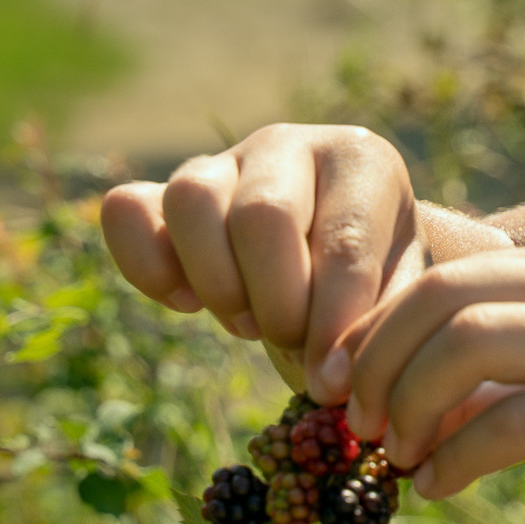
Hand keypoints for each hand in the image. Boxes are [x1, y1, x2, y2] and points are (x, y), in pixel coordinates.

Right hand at [98, 124, 506, 401]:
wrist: (339, 260)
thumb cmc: (376, 280)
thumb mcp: (397, 296)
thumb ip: (374, 331)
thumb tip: (327, 379)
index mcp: (362, 160)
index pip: (344, 239)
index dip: (334, 321)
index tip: (331, 379)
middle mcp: (290, 144)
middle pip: (263, 216)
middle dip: (277, 302)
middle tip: (290, 340)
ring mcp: (222, 160)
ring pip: (192, 200)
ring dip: (217, 283)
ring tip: (248, 322)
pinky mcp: (164, 190)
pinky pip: (127, 209)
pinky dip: (144, 265)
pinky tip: (185, 303)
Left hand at [342, 241, 524, 523]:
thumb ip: (521, 366)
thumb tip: (413, 393)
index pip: (450, 272)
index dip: (379, 327)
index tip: (346, 385)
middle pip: (447, 297)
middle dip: (380, 362)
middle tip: (358, 424)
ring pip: (471, 344)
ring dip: (411, 406)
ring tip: (397, 457)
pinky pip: (516, 424)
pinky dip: (457, 458)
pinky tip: (441, 488)